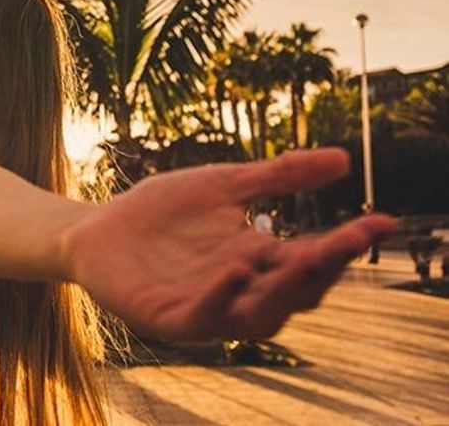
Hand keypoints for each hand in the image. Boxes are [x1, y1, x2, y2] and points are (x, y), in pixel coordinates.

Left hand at [62, 148, 398, 340]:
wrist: (97, 228)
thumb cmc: (160, 211)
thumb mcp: (223, 184)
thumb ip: (278, 177)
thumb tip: (344, 160)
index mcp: (258, 260)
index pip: (311, 259)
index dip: (345, 244)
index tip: (381, 221)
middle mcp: (240, 290)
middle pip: (295, 292)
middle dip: (323, 268)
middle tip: (348, 240)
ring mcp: (206, 308)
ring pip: (259, 315)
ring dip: (284, 290)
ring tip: (305, 255)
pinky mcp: (168, 318)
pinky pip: (203, 316)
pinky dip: (223, 296)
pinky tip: (238, 268)